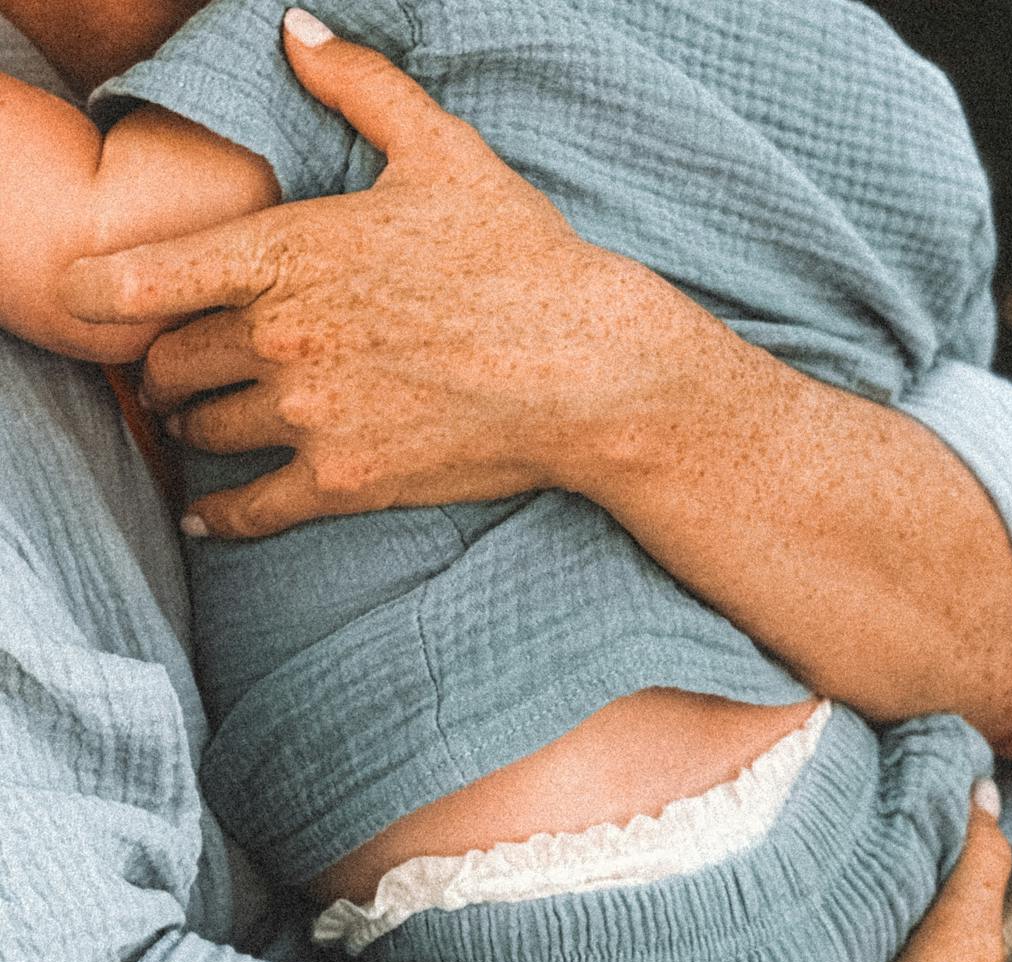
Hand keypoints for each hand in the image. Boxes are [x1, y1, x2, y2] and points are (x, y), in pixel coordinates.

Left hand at [61, 10, 689, 538]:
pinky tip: (206, 517)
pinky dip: (218, 517)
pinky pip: (248, 511)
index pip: (143, 277)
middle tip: (178, 369)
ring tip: (207, 423)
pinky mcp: (345, 481)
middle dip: (164, 366)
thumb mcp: (445, 154)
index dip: (93, 293)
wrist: (588, 370)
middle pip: (167, 364)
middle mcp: (282, 338)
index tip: (78, 303)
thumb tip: (294, 27)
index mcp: (289, 252)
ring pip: (205, 431)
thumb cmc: (523, 260)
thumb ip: (359, 87)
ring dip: (198, 426)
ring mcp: (310, 416)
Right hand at [798, 780, 1011, 961]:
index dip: (942, 871)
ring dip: (883, 959)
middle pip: (939, 952)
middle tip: (857, 874)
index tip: (902, 833)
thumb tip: (989, 787)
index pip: (972, 910)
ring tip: (833, 926)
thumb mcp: (961, 936)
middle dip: (910, 915)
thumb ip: (976, 863)